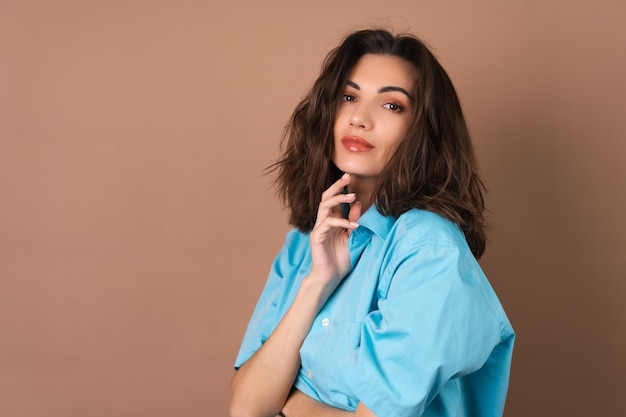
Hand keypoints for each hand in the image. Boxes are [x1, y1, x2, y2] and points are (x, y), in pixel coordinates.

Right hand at [308, 173, 361, 289]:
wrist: (329, 278)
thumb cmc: (340, 260)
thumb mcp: (352, 238)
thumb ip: (353, 221)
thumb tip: (358, 204)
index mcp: (332, 220)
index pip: (334, 199)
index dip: (341, 188)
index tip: (351, 177)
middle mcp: (324, 222)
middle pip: (326, 197)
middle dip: (337, 186)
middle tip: (348, 176)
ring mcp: (319, 229)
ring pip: (324, 206)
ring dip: (339, 199)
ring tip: (353, 196)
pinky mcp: (317, 237)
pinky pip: (328, 224)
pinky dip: (342, 222)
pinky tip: (354, 225)